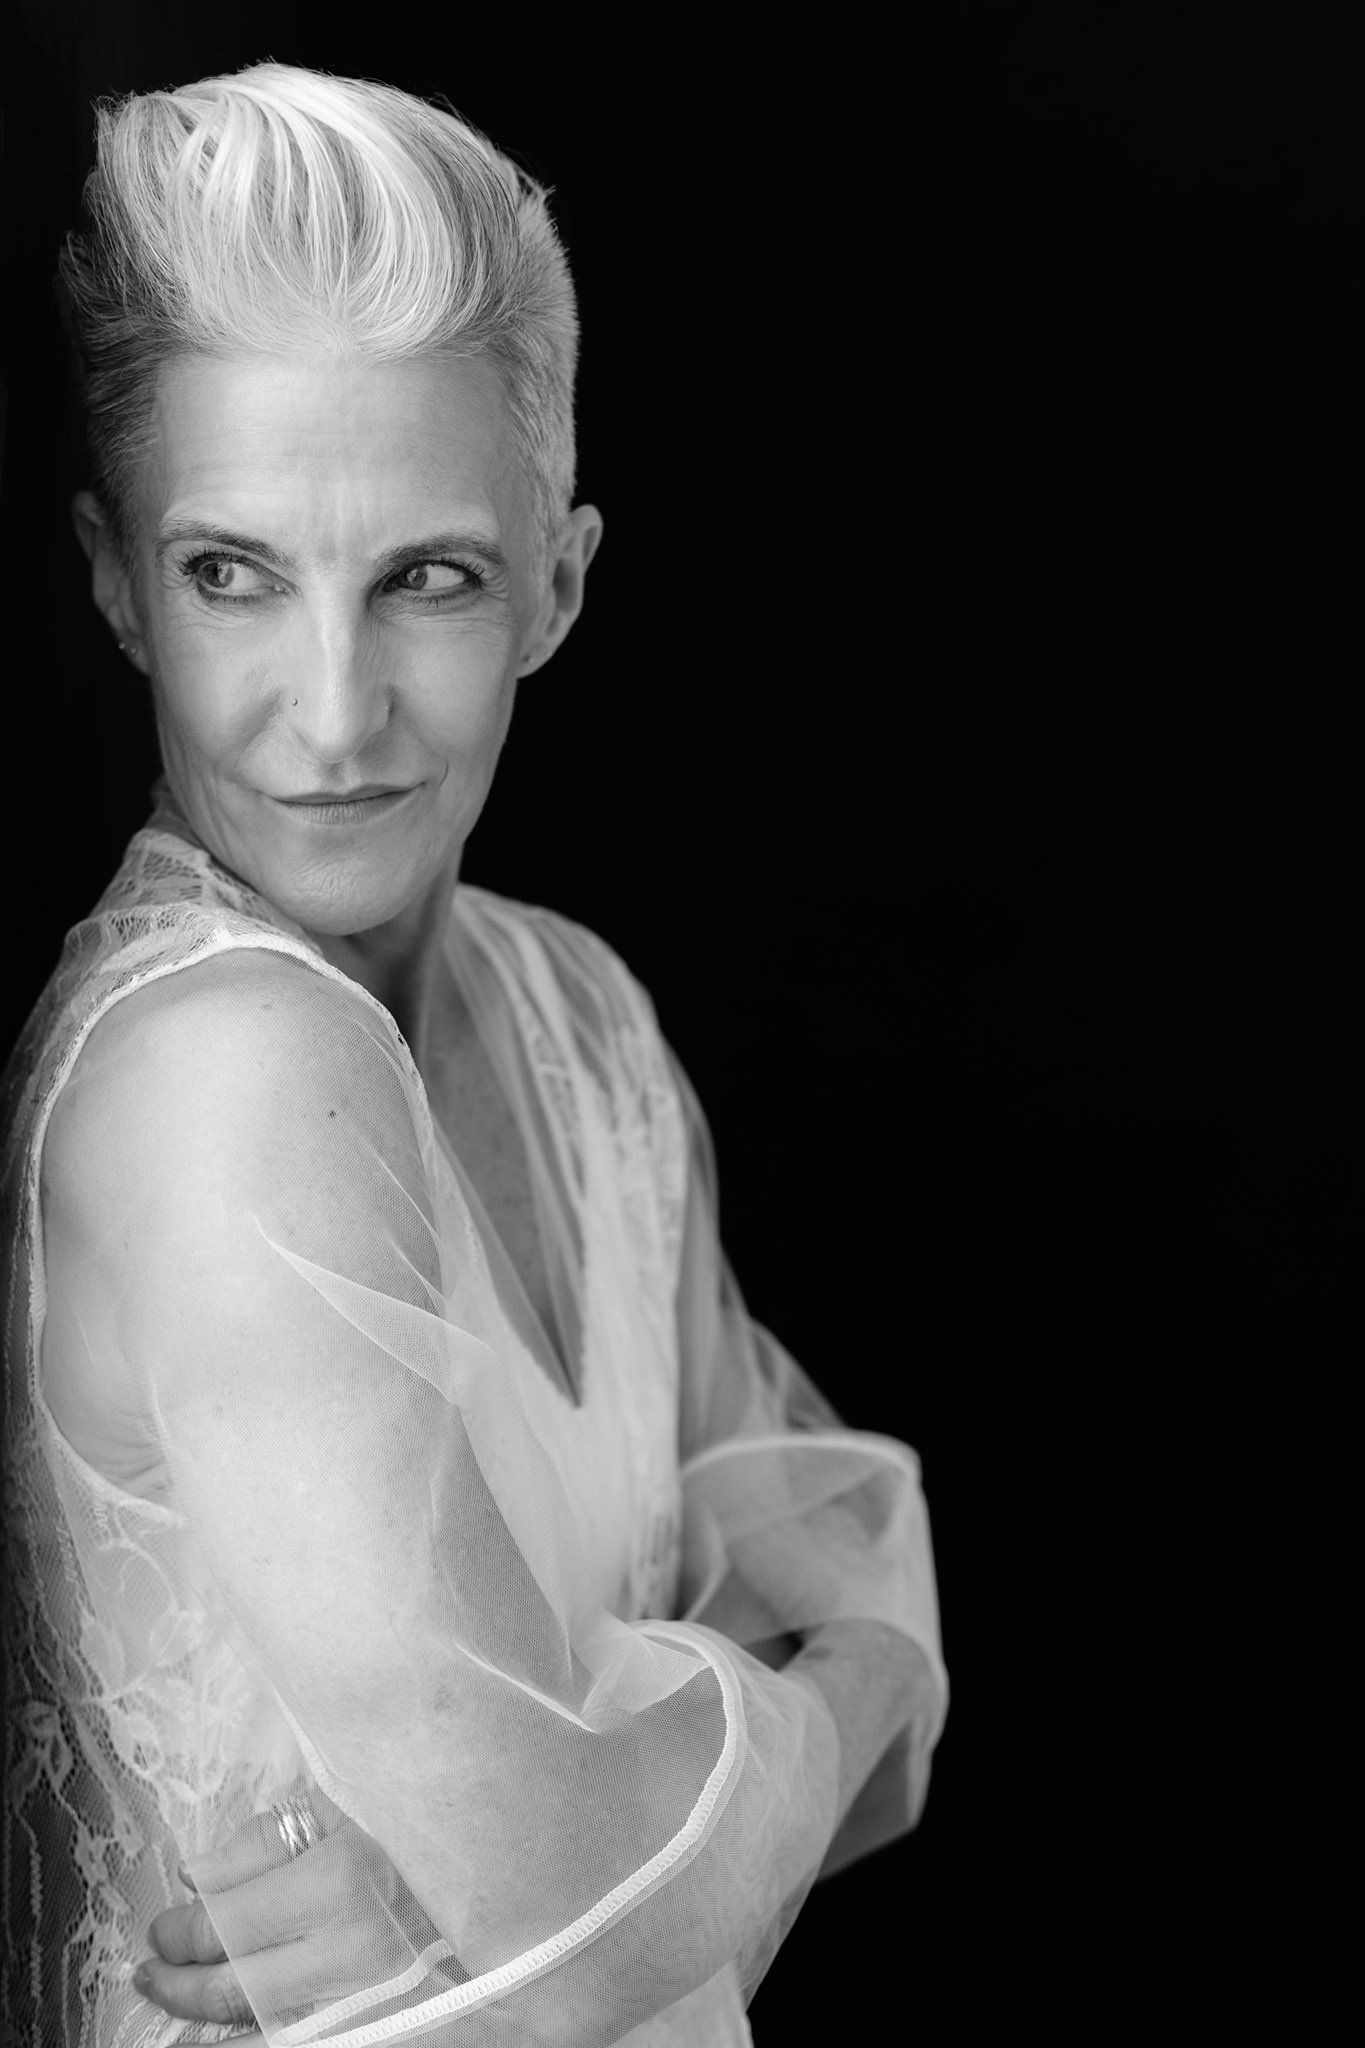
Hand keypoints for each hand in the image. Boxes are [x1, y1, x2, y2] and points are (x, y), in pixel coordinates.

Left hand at [133, 1786, 453, 2031]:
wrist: (497, 1889)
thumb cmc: (419, 1839)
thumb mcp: (347, 1809)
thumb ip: (267, 1839)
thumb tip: (196, 1876)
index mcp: (334, 1886)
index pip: (219, 1926)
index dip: (176, 1931)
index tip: (162, 1927)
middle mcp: (342, 1958)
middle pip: (227, 1991)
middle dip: (175, 1985)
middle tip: (152, 1973)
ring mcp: (360, 2008)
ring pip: (255, 2036)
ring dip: (205, 2027)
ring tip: (179, 2006)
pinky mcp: (373, 2032)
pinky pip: (295, 2045)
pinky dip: (254, 2041)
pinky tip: (234, 2032)